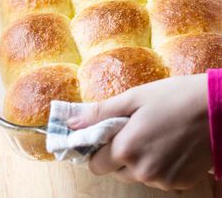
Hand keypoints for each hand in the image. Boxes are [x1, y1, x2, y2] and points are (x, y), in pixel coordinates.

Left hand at [67, 74, 211, 190]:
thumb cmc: (174, 97)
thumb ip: (100, 113)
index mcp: (126, 149)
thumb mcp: (134, 98)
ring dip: (139, 159)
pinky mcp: (180, 183)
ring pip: (137, 174)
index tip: (106, 135)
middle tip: (133, 129)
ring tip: (154, 134)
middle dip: (118, 153)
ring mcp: (163, 181)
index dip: (97, 149)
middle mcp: (142, 171)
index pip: (95, 164)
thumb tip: (72, 123)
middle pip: (116, 170)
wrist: (217, 108)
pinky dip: (158, 164)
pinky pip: (158, 178)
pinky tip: (169, 144)